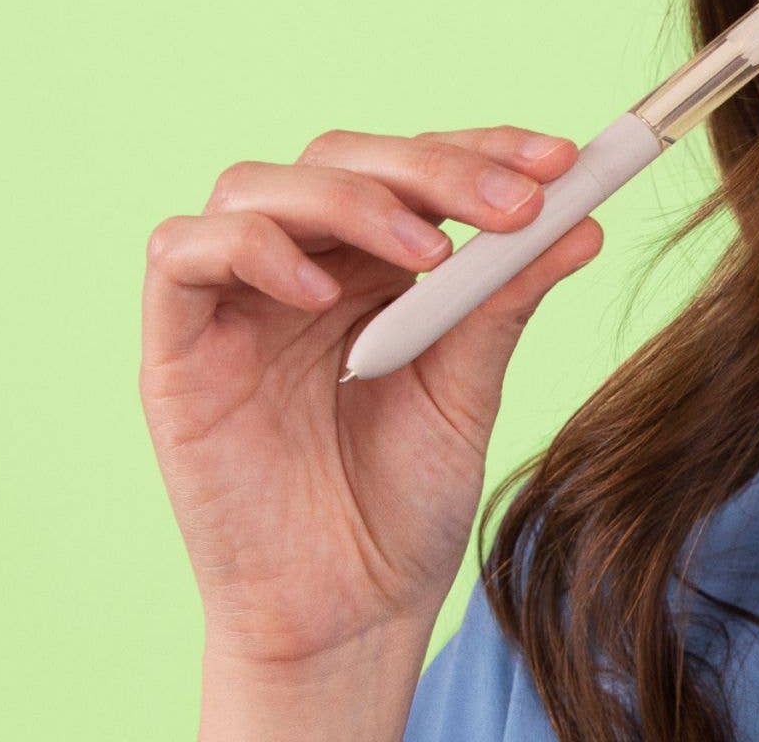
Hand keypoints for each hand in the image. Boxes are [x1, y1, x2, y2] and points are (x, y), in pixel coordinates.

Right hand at [140, 125, 602, 670]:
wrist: (349, 612)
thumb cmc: (405, 499)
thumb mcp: (469, 383)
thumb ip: (507, 296)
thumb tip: (582, 220)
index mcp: (374, 259)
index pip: (416, 163)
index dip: (483, 147)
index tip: (561, 161)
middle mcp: (302, 262)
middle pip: (342, 155)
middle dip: (435, 166)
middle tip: (515, 203)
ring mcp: (235, 300)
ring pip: (259, 184)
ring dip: (354, 198)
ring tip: (429, 254)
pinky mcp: (176, 348)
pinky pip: (181, 255)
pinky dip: (252, 249)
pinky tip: (321, 294)